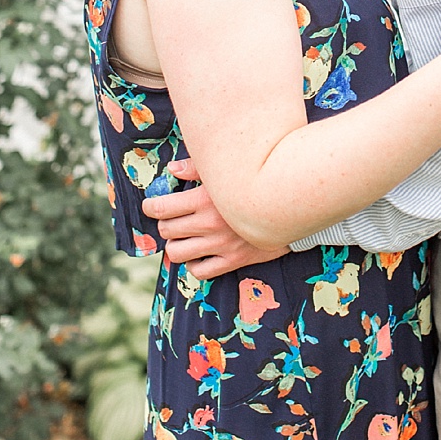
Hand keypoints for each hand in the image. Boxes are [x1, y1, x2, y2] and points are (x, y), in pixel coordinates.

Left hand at [140, 159, 287, 277]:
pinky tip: (198, 254)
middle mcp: (209, 224)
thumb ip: (196, 168)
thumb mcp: (226, 169)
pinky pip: (200, 272)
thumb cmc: (254, 183)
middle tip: (171, 219)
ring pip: (177, 253)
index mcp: (204, 199)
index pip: (161, 208)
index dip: (150, 207)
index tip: (151, 205)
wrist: (290, 207)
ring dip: (175, 245)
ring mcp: (221, 244)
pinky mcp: (233, 260)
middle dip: (164, 224)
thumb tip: (171, 170)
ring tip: (182, 237)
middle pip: (167, 230)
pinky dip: (193, 264)